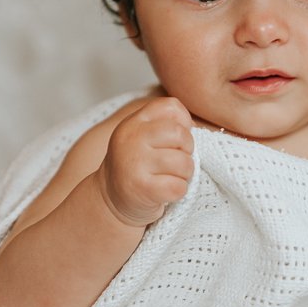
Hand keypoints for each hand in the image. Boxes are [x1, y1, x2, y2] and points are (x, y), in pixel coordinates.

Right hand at [96, 97, 194, 226]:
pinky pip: (178, 187)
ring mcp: (135, 163)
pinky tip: (167, 191)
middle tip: (178, 161)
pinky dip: (179, 192)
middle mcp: (132, 139)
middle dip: (188, 150)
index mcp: (134, 122)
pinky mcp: (142, 188)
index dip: (185, 122)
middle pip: (180, 134)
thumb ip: (167, 125)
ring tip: (172, 177)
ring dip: (185, 174)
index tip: (177, 139)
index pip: (171, 107)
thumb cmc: (138, 165)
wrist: (111, 199)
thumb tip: (196, 128)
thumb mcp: (144, 137)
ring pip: (184, 163)